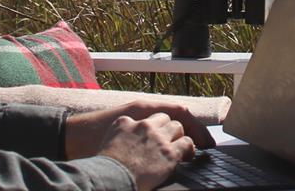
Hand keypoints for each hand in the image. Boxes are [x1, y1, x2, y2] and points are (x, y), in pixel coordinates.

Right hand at [64, 101, 215, 188]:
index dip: (154, 125)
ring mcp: (158, 137)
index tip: (157, 132)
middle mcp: (143, 125)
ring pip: (178, 127)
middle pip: (164, 118)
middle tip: (173, 138)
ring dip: (180, 136)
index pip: (145, 117)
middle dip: (169, 128)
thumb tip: (128, 146)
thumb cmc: (104, 167)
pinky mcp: (169, 152)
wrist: (109, 177)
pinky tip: (188, 155)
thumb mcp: (107, 143)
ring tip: (182, 146)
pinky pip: (187, 143)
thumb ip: (121, 137)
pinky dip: (189, 148)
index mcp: (125, 122)